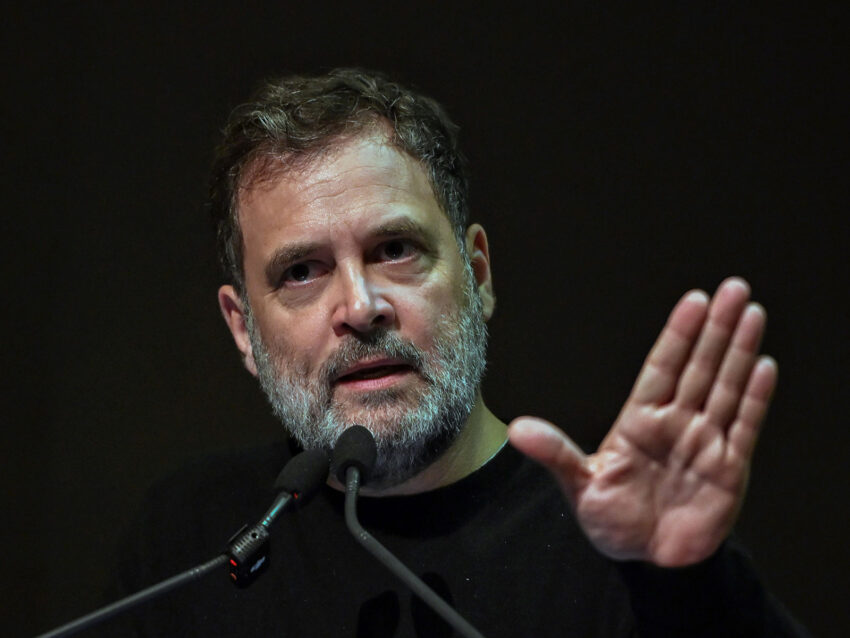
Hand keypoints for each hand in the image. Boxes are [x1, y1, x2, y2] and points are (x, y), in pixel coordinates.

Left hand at [508, 278, 776, 566]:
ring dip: (740, 351)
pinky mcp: (729, 468)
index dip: (678, 334)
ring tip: (751, 313)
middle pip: (699, 366)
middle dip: (716, 328)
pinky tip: (764, 366)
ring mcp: (704, 442)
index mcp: (639, 421)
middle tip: (732, 288)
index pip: (662, 367)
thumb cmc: (612, 521)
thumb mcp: (580, 485)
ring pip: (726, 387)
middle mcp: (676, 423)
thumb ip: (556, 453)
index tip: (694, 301)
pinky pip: (745, 426)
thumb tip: (517, 429)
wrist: (648, 562)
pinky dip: (755, 397)